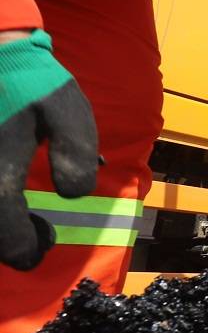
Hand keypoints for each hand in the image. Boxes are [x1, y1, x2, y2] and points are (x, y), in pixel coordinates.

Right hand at [0, 32, 98, 270]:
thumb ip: (74, 152)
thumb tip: (71, 193)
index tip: (45, 240)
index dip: (27, 248)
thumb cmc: (32, 84)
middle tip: (35, 231)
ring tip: (19, 215)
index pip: (6, 236)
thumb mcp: (68, 113)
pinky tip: (7, 191)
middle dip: (9, 241)